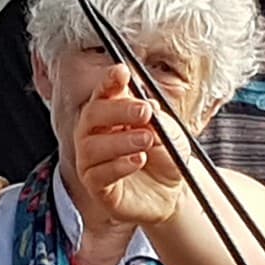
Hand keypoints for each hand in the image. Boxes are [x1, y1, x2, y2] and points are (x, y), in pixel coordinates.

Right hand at [72, 65, 187, 226]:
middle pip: (92, 114)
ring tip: (147, 140)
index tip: (122, 72)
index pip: (104, 93)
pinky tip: (138, 161)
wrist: (173, 192)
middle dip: (118, 110)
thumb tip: (147, 105)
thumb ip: (158, 119)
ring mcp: (92, 160)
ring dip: (121, 140)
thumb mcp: (171, 133)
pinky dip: (119, 165)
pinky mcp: (97, 186)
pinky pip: (97, 174)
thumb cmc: (166, 158)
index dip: (109, 81)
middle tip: (144, 111)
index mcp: (112, 115)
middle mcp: (95, 134)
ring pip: (91, 146)